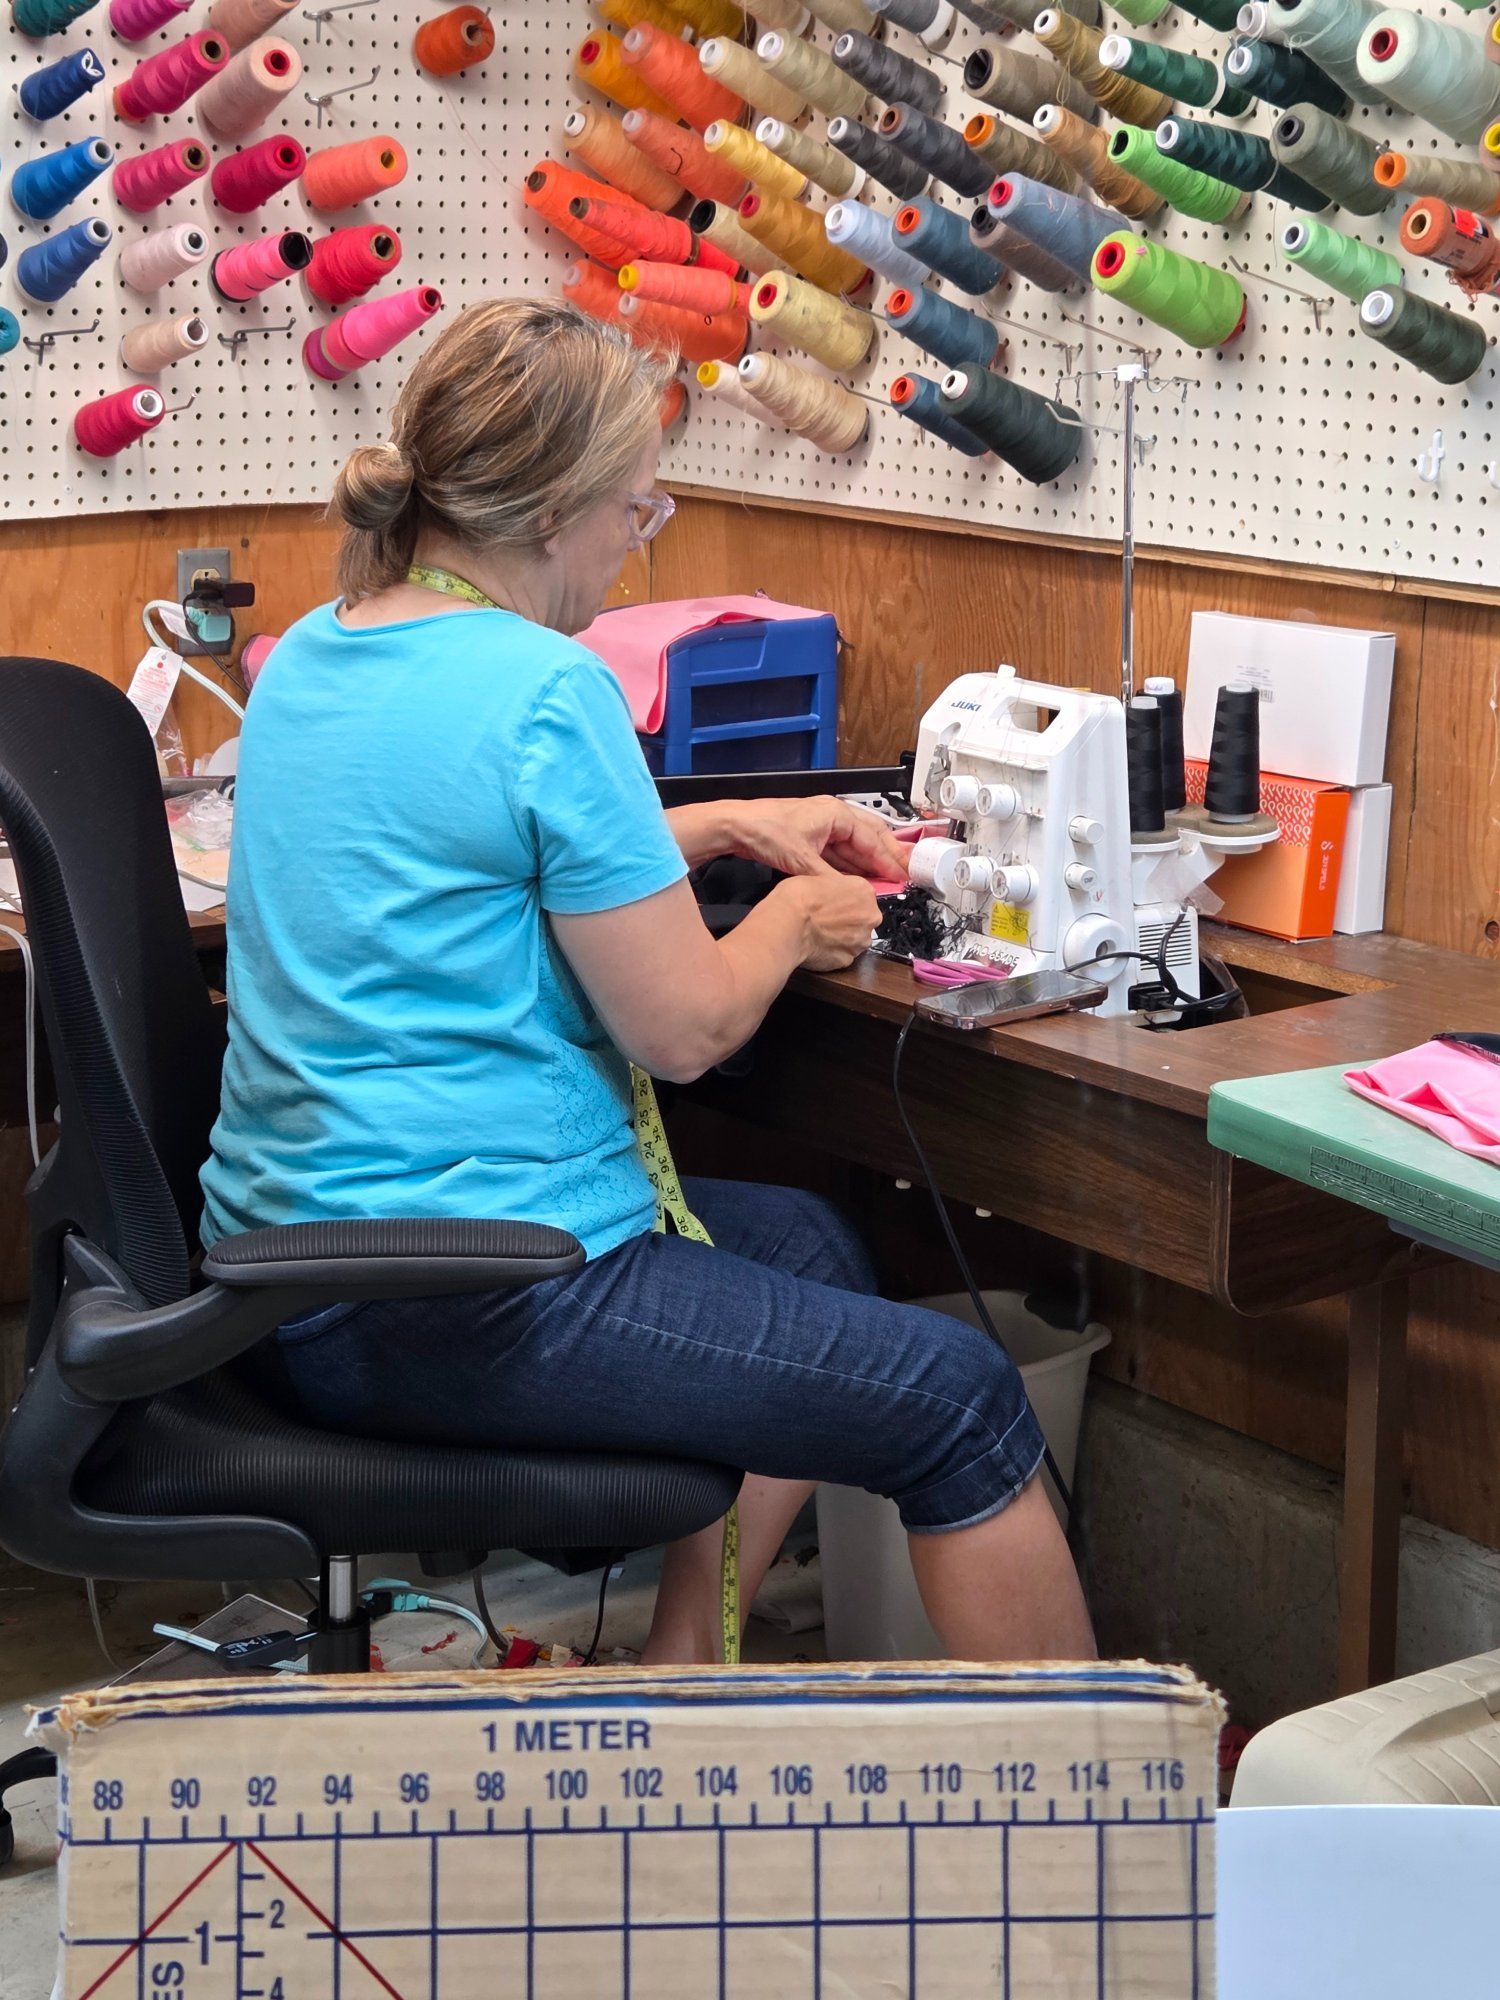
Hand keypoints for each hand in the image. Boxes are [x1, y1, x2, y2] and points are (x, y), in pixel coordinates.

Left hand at [728, 796, 910, 884]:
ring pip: (852, 847)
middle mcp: (831, 817)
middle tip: (902, 876)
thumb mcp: (802, 862)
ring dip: (866, 864)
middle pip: (868, 838)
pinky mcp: (808, 839)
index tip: (902, 875)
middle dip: (885, 858)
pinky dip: (848, 866)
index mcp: (836, 813)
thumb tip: (850, 894)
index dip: (889, 860)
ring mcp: (820, 827)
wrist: (735, 827)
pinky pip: (836, 854)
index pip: (872, 839)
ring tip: (883, 882)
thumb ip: (830, 880)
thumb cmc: (765, 831)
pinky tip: (855, 879)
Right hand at [780, 873, 881, 971]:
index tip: (831, 902)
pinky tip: (817, 945)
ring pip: (855, 939)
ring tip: (819, 933)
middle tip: (825, 918)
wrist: (787, 924)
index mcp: (865, 891)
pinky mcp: (848, 960)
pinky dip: (832, 951)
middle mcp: (870, 917)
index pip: (861, 895)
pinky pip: (842, 955)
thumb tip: (829, 879)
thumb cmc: (799, 897)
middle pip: (863, 918)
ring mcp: (860, 941)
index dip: (845, 898)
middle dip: (848, 919)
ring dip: (842, 937)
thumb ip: (833, 879)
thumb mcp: (817, 872)